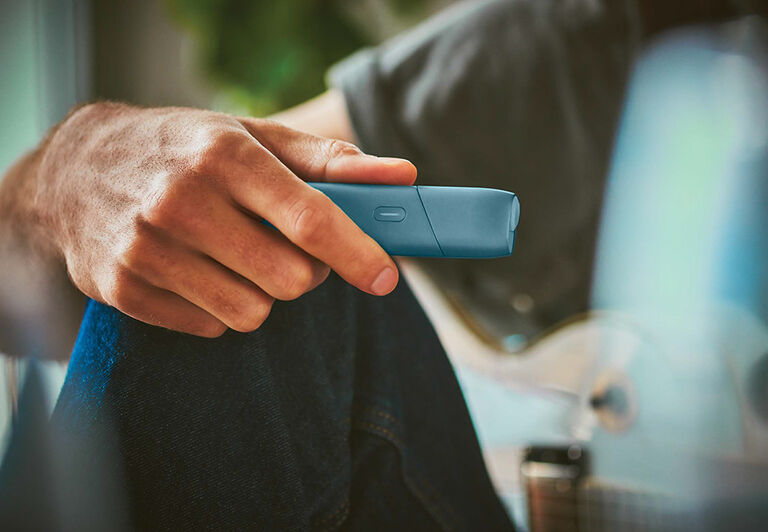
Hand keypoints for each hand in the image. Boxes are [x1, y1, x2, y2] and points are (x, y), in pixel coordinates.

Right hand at [36, 103, 415, 336]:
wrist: (77, 167)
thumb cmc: (186, 149)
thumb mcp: (254, 137)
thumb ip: (331, 161)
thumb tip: (402, 178)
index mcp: (226, 155)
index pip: (310, 218)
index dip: (357, 254)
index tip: (385, 277)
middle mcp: (183, 200)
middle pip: (289, 279)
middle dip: (304, 273)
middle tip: (287, 249)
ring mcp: (146, 248)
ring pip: (251, 312)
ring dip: (260, 293)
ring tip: (235, 257)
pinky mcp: (122, 287)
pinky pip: (210, 327)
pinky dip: (217, 307)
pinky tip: (196, 270)